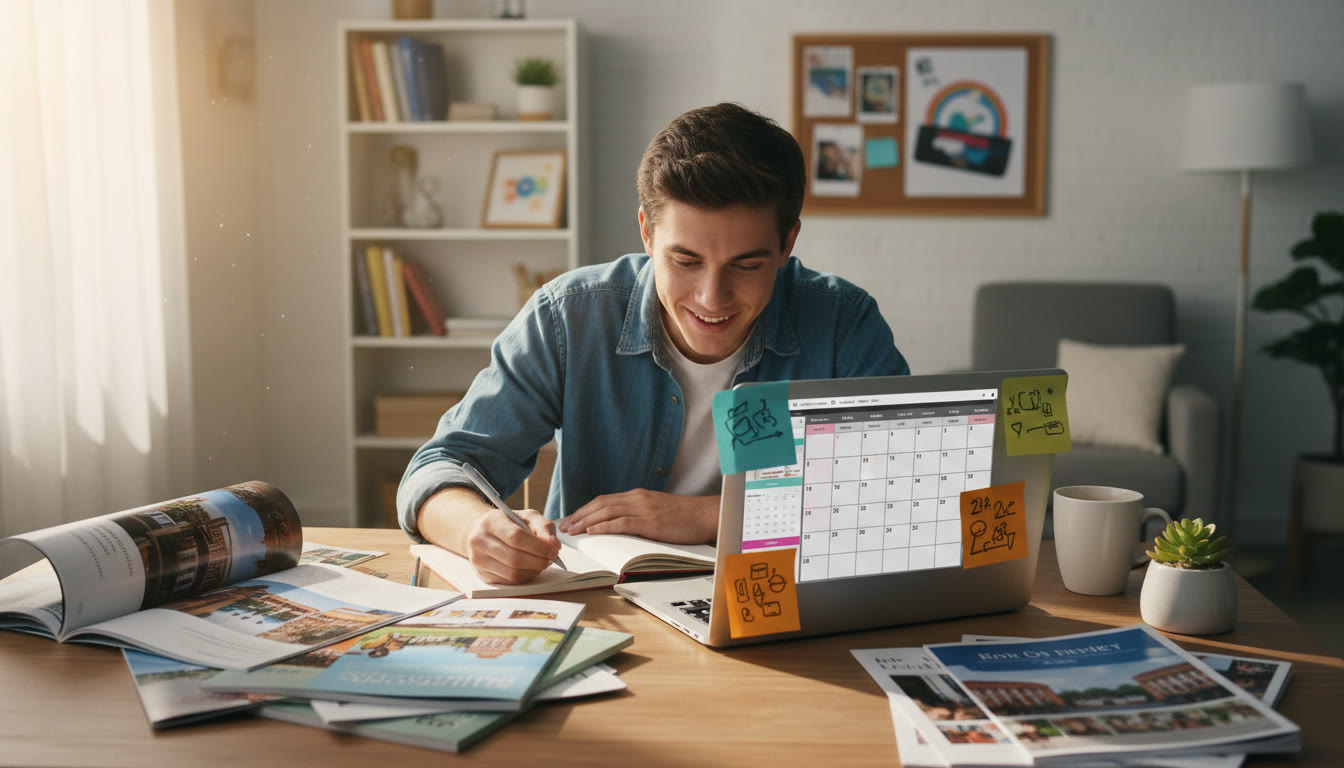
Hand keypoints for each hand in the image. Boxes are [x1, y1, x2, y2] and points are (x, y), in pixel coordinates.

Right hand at [463, 507, 561, 584]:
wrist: (484, 532)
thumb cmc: (509, 523)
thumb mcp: (527, 517)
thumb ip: (544, 527)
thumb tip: (554, 545)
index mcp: (491, 522)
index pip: (516, 537)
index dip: (539, 546)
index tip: (554, 550)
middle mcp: (480, 542)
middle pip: (514, 558)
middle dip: (539, 561)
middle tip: (551, 558)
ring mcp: (479, 561)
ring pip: (512, 573)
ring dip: (533, 570)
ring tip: (542, 562)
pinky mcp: (483, 575)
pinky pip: (510, 581)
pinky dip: (525, 576)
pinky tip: (530, 568)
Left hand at [557, 489, 717, 543]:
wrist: (706, 515)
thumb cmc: (684, 517)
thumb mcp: (656, 511)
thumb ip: (638, 515)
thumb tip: (619, 527)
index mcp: (638, 496)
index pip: (604, 500)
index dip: (585, 509)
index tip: (571, 519)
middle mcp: (638, 498)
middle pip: (601, 503)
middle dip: (579, 514)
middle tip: (565, 526)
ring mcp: (644, 509)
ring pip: (607, 511)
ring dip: (586, 521)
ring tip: (572, 530)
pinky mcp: (651, 522)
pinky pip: (622, 522)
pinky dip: (604, 526)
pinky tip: (592, 531)